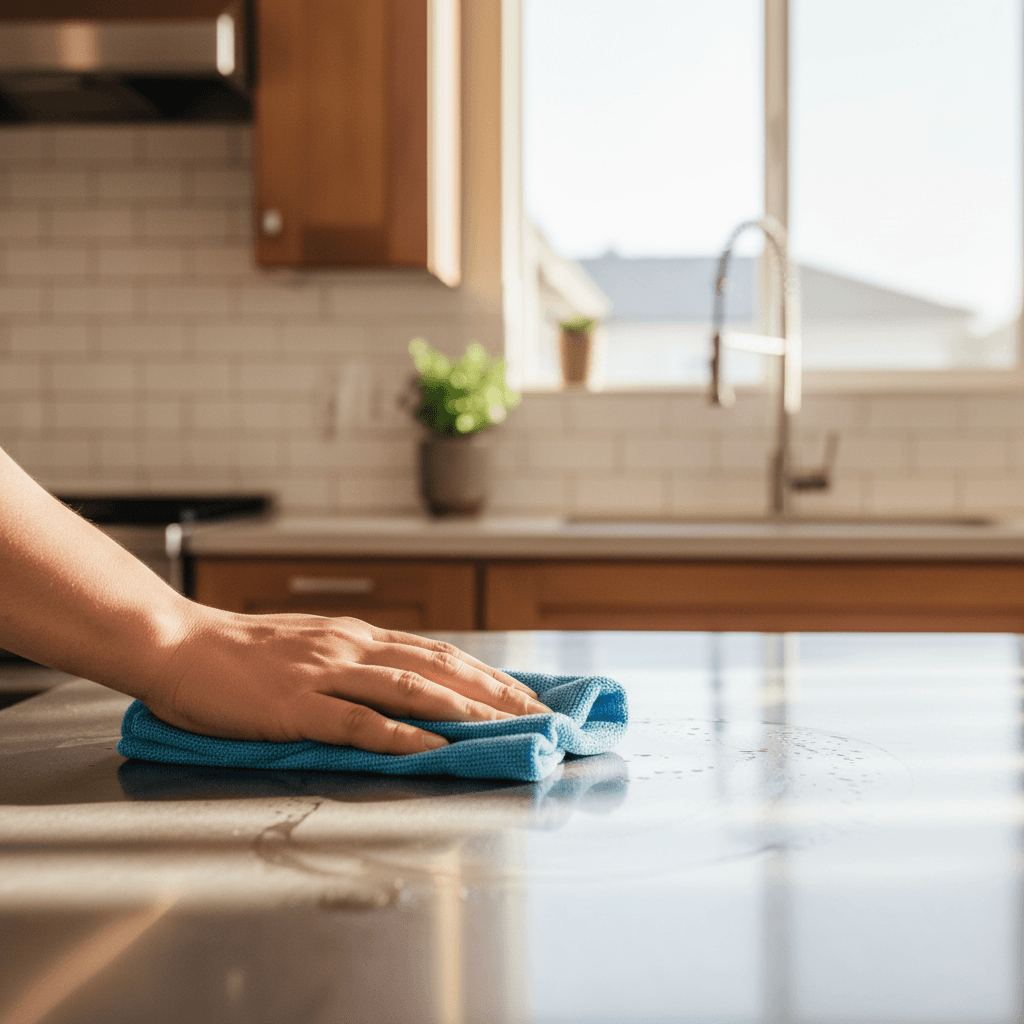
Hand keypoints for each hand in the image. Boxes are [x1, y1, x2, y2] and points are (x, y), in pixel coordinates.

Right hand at [142, 608, 548, 754]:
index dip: (486, 673)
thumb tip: (398, 681)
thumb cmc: (239, 652)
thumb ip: (352, 660)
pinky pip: (358, 721)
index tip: (525, 692)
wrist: (177, 643)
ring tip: (505, 728)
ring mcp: (326, 673)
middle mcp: (351, 647)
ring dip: (464, 710)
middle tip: (538, 712)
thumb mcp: (309, 644)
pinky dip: (401, 736)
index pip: (438, 652)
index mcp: (356, 635)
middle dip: (494, 691)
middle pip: (440, 667)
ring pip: (411, 690)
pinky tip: (432, 749)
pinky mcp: (297, 705)